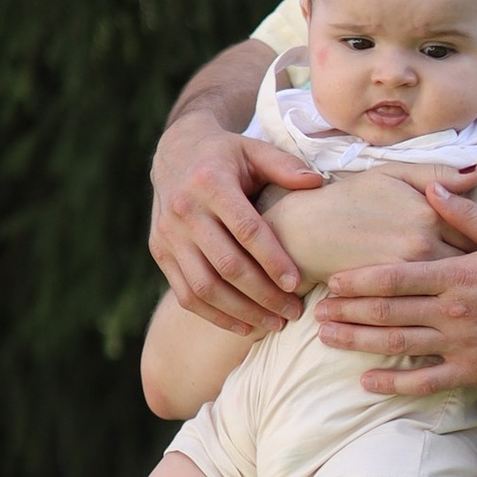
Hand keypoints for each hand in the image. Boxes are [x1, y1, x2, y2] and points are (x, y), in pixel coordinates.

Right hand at [150, 118, 323, 335]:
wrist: (173, 153)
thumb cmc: (225, 156)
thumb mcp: (253, 150)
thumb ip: (284, 166)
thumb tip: (316, 183)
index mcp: (210, 182)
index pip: (246, 229)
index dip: (272, 260)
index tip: (296, 284)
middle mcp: (184, 210)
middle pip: (226, 264)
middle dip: (263, 295)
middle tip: (294, 312)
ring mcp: (168, 235)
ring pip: (204, 287)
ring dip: (242, 312)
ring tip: (274, 324)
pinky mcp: (159, 253)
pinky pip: (186, 295)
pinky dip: (215, 316)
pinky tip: (245, 326)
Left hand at [315, 186, 476, 398]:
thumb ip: (464, 215)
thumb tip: (434, 189)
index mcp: (460, 273)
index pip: (395, 276)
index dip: (358, 280)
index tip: (330, 280)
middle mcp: (456, 310)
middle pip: (387, 311)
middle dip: (347, 311)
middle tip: (315, 312)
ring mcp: (465, 343)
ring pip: (398, 344)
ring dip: (358, 342)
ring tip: (327, 339)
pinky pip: (426, 381)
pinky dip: (393, 382)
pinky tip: (366, 382)